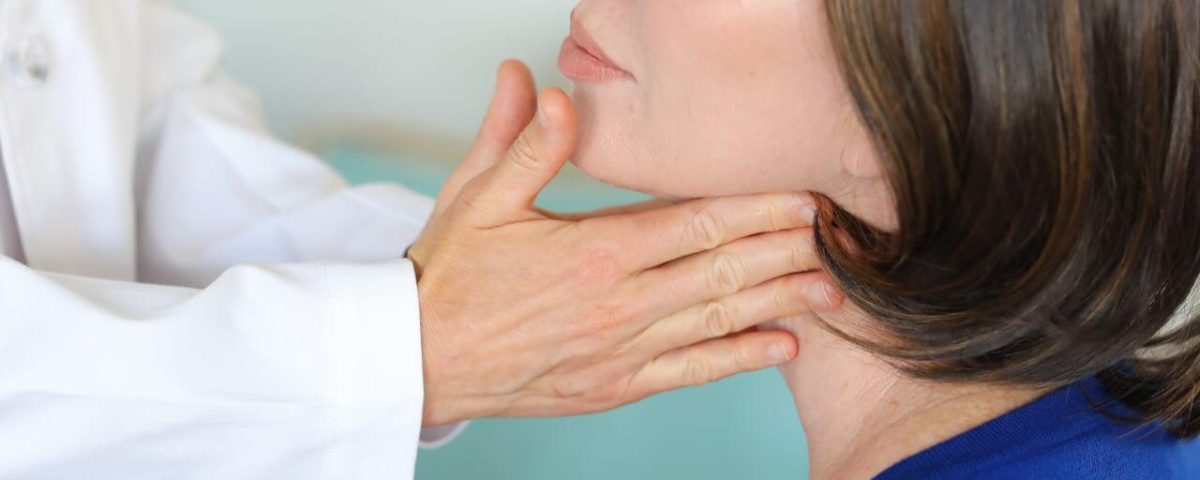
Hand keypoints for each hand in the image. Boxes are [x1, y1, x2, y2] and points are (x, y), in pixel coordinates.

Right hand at [409, 61, 835, 424]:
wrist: (417, 358)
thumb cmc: (449, 275)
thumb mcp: (476, 196)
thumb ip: (521, 142)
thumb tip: (542, 82)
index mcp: (594, 250)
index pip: (695, 223)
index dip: (756, 209)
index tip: (803, 197)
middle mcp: (619, 303)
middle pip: (722, 270)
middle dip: (785, 250)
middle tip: (840, 235)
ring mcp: (622, 351)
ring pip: (718, 321)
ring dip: (778, 302)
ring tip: (831, 288)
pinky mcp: (616, 386)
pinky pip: (691, 372)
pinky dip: (740, 359)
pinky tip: (782, 347)